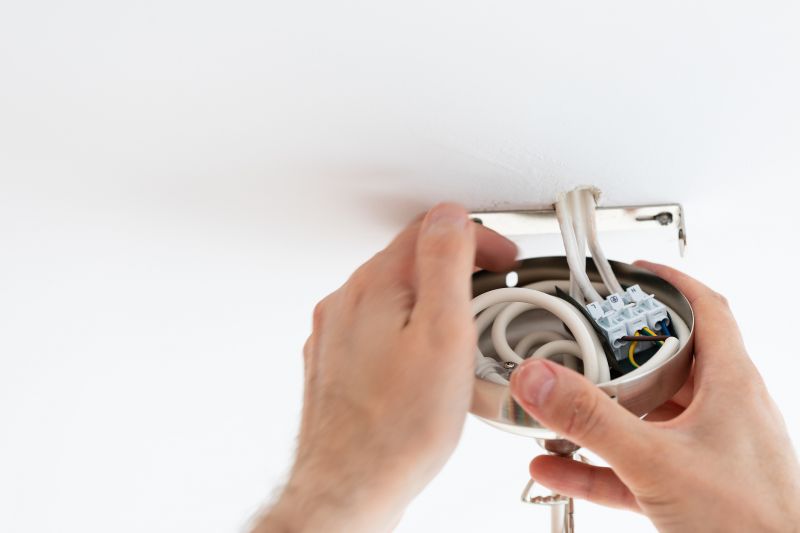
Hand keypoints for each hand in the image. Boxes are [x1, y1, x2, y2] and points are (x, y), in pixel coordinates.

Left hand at [255, 203, 517, 532]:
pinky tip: (424, 367)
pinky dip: (406, 333)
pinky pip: (377, 329)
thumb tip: (450, 217)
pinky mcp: (334, 362)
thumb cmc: (398, 427)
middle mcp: (346, 302)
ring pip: (393, 296)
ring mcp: (336, 333)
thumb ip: (446, 264)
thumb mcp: (443, 334)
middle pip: (410, 260)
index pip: (430, 229)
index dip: (477, 238)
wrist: (350, 486)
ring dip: (431, 303)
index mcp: (375, 285)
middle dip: (456, 272)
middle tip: (490, 302)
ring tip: (462, 339)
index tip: (502, 261)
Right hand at [510, 261, 799, 531]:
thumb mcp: (659, 462)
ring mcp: (706, 450)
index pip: (706, 309)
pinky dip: (593, 462)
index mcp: (729, 385)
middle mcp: (722, 411)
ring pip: (647, 414)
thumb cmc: (753, 525)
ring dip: (602, 410)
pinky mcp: (689, 487)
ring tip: (560, 403)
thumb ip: (593, 420)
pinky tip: (555, 466)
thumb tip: (540, 378)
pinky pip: (632, 463)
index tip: (632, 272)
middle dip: (620, 348)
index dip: (671, 283)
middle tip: (583, 339)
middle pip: (669, 359)